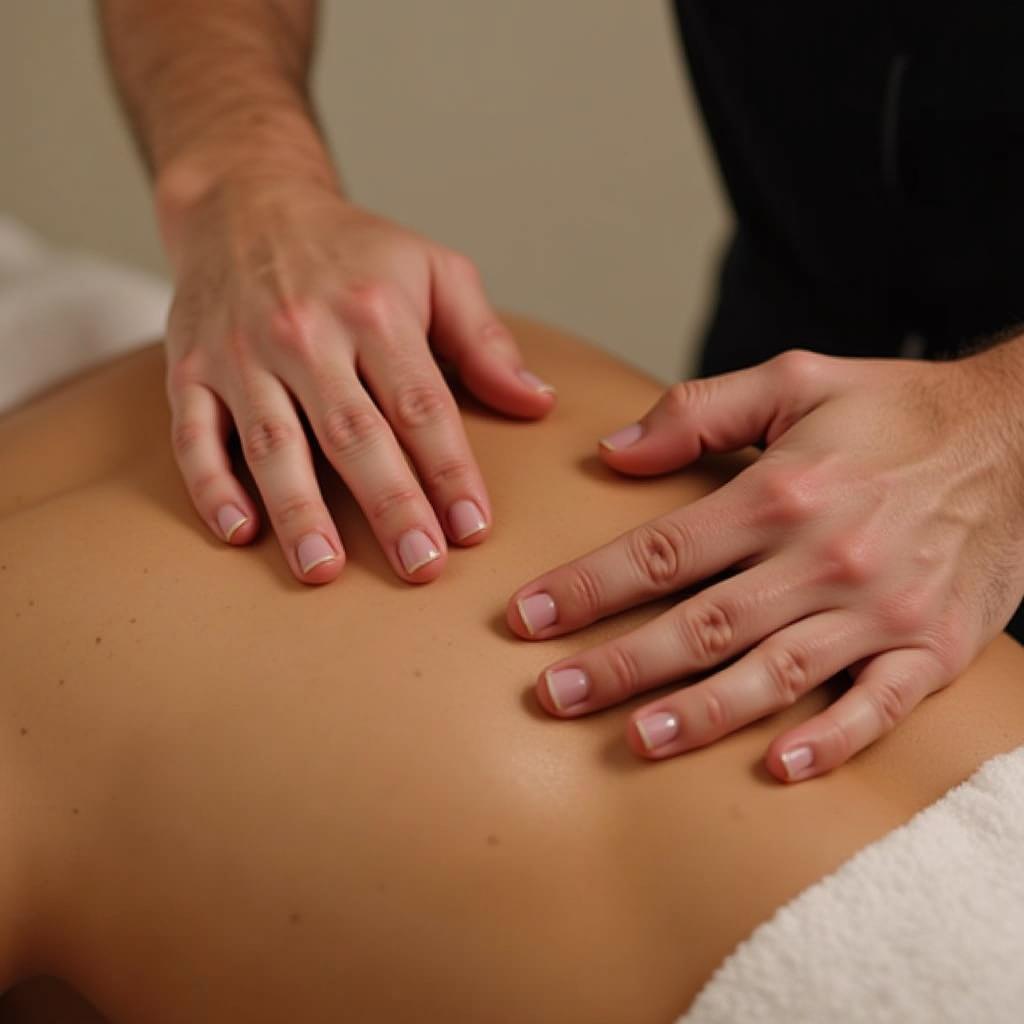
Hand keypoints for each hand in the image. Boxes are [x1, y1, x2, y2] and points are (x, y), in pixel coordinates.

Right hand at [164, 177, 554, 582]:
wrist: (245, 202)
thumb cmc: (352, 250)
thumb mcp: (433, 270)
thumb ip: (485, 339)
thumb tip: (538, 403)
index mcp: (374, 310)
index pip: (420, 405)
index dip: (449, 470)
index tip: (473, 528)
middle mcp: (305, 333)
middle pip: (353, 432)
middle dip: (389, 504)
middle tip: (420, 567)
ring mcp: (242, 353)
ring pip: (272, 441)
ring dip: (298, 509)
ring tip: (324, 570)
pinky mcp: (190, 369)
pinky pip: (194, 434)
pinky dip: (211, 485)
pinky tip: (239, 533)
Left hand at [508, 345, 1023, 780]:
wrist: (1021, 435)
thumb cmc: (896, 408)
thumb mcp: (796, 380)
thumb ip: (699, 410)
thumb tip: (614, 450)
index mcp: (781, 493)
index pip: (660, 552)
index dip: (586, 588)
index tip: (528, 617)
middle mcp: (824, 558)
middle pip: (700, 624)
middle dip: (619, 664)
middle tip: (553, 696)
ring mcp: (880, 611)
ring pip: (773, 673)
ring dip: (700, 712)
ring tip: (636, 740)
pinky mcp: (932, 647)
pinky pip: (877, 707)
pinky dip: (830, 740)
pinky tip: (777, 766)